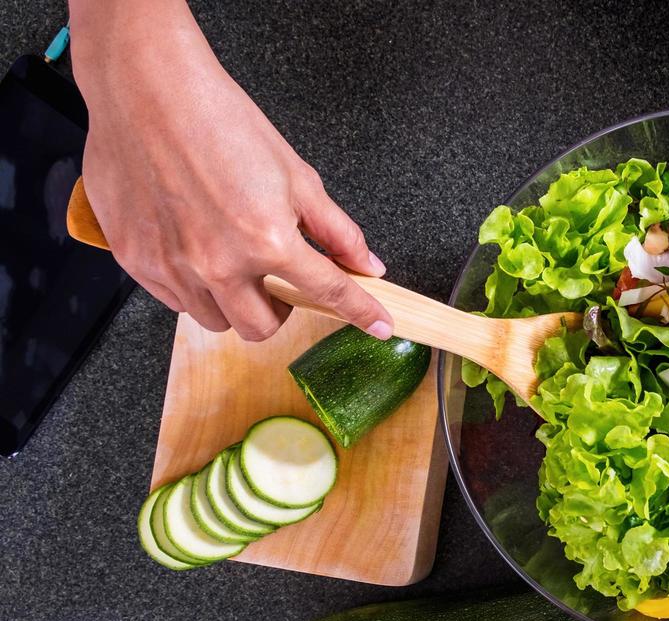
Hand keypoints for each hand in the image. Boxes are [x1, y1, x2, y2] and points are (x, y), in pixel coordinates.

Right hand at [69, 1, 391, 340]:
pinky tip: (194, 247)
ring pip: (216, 319)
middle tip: (276, 278)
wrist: (145, 89)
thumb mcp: (296, 174)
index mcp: (267, 240)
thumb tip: (367, 264)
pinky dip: (192, 287)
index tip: (379, 325)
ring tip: (231, 257)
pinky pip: (174, 300)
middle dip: (277, 309)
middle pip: (261, 327)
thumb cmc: (218, 120)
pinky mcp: (135, 260)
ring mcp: (173, 267)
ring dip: (232, 301)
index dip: (361, 312)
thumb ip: (336, 230)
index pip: (328, 292)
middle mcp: (219, 263)